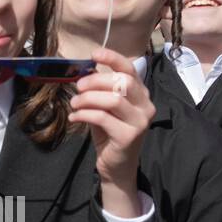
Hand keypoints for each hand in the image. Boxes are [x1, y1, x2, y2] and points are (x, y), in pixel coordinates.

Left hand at [71, 48, 155, 215]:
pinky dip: (85, 115)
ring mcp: (140, 122)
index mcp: (141, 94)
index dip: (112, 58)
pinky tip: (75, 117)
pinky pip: (103, 118)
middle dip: (95, 82)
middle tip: (77, 87)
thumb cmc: (110, 134)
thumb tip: (84, 72)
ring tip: (74, 104)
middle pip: (122, 82)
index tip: (93, 55)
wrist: (116, 167)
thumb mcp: (105, 109)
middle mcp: (146, 106)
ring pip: (113, 99)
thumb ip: (100, 92)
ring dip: (88, 99)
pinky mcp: (130, 136)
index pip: (130, 69)